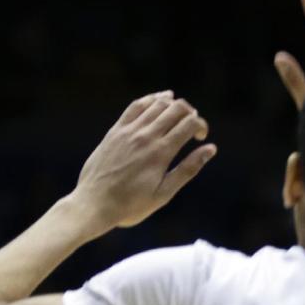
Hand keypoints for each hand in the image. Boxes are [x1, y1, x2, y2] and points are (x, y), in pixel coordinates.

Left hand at [71, 92, 215, 230]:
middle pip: (176, 108)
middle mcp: (146, 136)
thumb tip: (210, 149)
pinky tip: (160, 100)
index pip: (189, 123)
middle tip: (191, 127)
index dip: (201, 125)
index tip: (201, 137)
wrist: (93, 204)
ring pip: (158, 103)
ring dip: (173, 105)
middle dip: (190, 113)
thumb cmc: (130, 205)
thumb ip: (188, 169)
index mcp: (161, 152)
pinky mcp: (116, 130)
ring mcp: (129, 131)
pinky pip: (136, 106)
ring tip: (179, 115)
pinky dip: (152, 99)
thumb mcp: (164, 194)